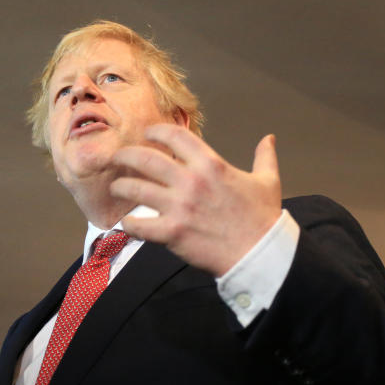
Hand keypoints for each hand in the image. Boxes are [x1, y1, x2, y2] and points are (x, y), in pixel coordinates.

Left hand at [110, 126, 281, 276]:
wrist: (260, 253)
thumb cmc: (263, 218)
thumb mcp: (267, 181)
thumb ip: (264, 157)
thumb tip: (268, 139)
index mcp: (211, 164)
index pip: (175, 136)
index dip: (156, 132)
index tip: (147, 134)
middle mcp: (191, 181)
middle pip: (146, 158)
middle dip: (126, 155)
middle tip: (118, 158)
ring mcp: (179, 207)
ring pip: (136, 189)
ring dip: (121, 187)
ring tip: (116, 188)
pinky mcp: (172, 232)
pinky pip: (139, 225)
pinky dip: (129, 224)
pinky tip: (126, 223)